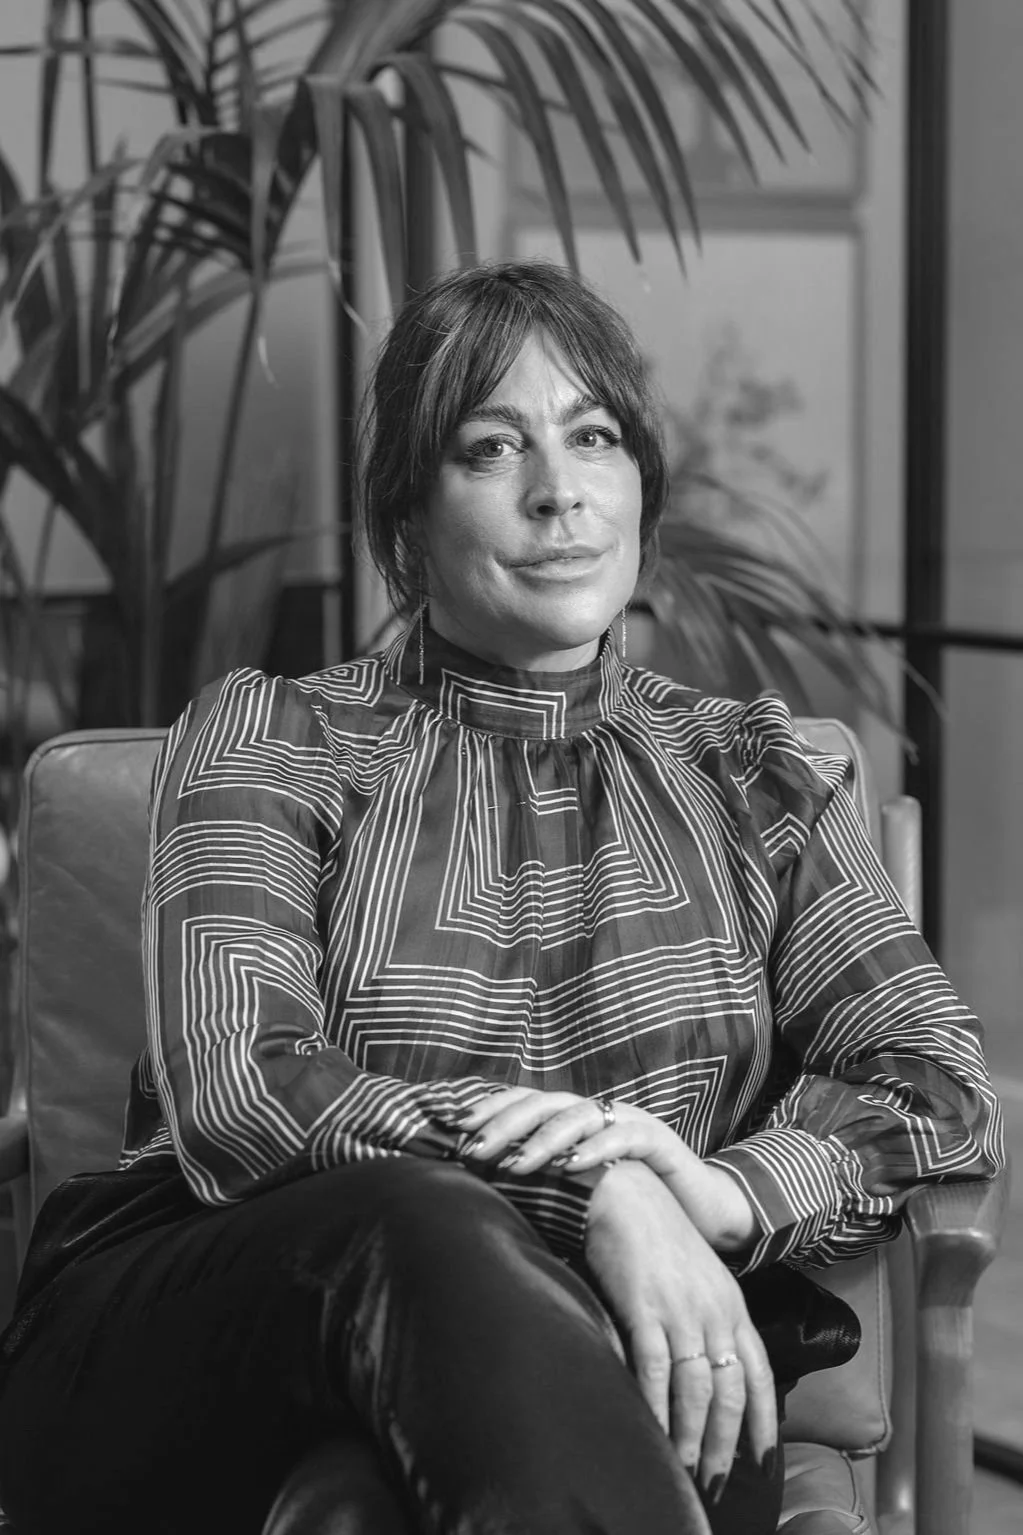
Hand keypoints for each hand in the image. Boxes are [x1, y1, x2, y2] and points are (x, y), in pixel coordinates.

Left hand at [451, 1086, 757, 1252]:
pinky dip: (598, 1147)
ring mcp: (629, 1121)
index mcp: (574, 1120)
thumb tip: (482, 1198)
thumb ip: (542, 1186)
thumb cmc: (634, 1204)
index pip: (525, 1103)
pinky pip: (625, 1135)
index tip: (454, 1129)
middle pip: (543, 1103)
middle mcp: (598, 1112)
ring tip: (516, 1163)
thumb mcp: (581, 1194)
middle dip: (504, 1124)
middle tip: (473, 1150)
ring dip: (544, 1138)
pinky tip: (574, 1166)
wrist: (702, 1214)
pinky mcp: (659, 1140)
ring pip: (579, 1115)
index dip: (489, 1110)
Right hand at [584, 1160, 776, 1500]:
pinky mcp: (644, 1306)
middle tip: (716, 1481)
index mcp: (732, 1303)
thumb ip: (707, 1316)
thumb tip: (706, 1365)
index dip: (763, 1420)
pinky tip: (650, 1431)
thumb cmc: (654, 1231)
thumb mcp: (697, 1274)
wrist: (622, 1190)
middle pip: (730, 1392)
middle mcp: (715, 1310)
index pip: (759, 1373)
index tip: (762, 1459)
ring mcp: (681, 1309)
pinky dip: (655, 1406)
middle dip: (725, 1443)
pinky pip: (654, 1369)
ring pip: (696, 1389)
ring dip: (691, 1437)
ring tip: (684, 1471)